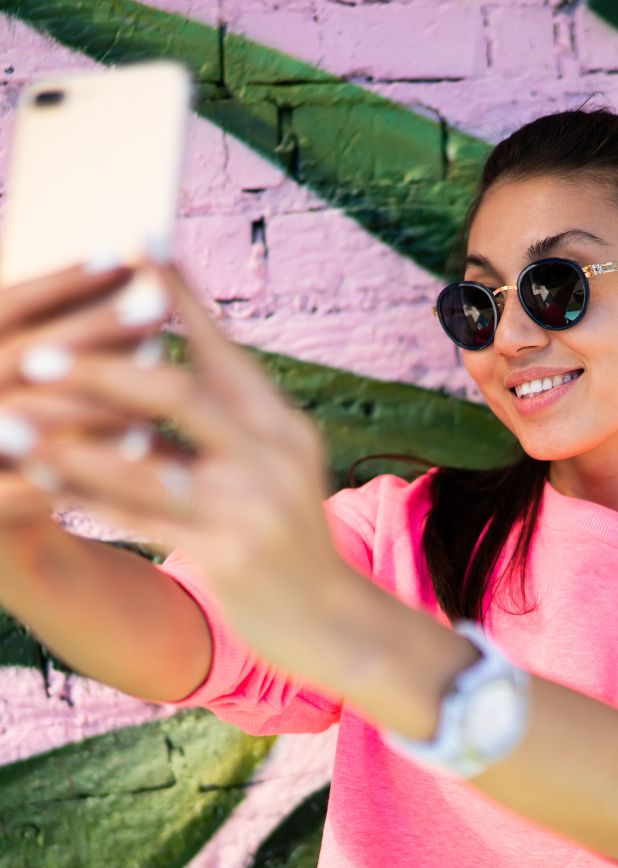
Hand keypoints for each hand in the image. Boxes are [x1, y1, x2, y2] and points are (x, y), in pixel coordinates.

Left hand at [15, 256, 359, 682]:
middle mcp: (274, 456)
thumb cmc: (290, 537)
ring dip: (69, 438)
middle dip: (101, 367)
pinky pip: (137, 520)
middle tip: (35, 354)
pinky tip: (39, 481)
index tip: (132, 247)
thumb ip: (225, 425)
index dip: (176, 297)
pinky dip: (82, 497)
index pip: (222, 349)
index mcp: (283, 426)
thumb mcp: (274, 469)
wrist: (334, 620)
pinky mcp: (229, 555)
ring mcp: (252, 507)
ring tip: (10, 417)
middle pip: (179, 394)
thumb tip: (157, 366)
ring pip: (144, 462)